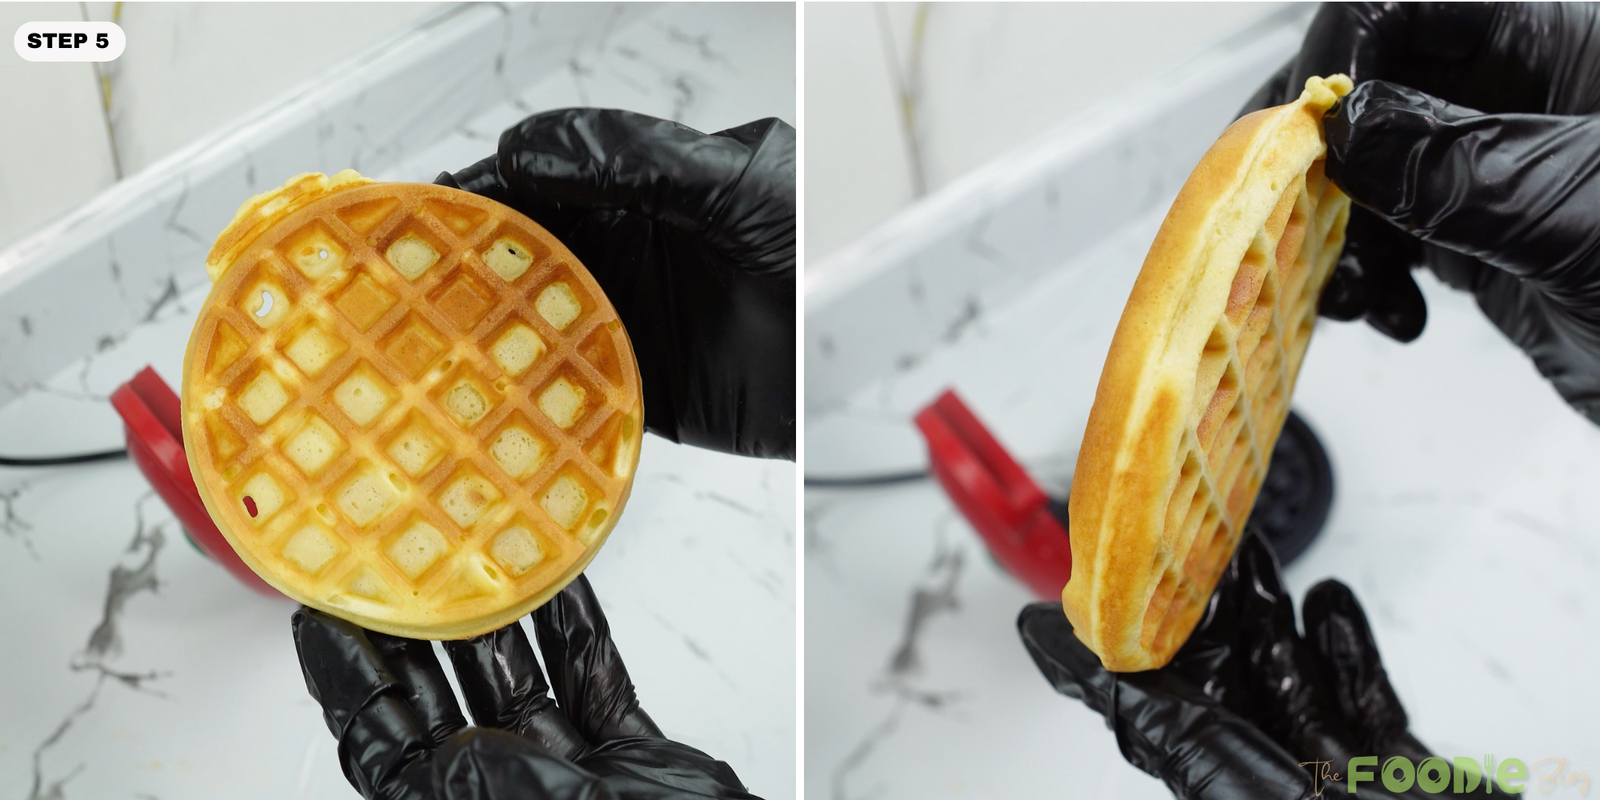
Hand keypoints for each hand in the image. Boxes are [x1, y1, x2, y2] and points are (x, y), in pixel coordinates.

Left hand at [292, 575, 758, 799]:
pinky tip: (563, 586)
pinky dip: (577, 630)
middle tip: (392, 568)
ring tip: (473, 558)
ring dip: (497, 619)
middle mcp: (513, 793)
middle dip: (415, 634)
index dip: (350, 684)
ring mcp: (570, 774)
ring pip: (516, 683)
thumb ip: (508, 789)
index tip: (321, 621)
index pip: (384, 749)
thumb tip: (455, 753)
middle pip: (441, 707)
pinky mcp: (626, 755)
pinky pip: (591, 679)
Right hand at [436, 109, 795, 458]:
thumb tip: (536, 147)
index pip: (550, 177)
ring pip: (535, 315)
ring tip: (419, 333)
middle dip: (470, 259)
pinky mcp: (639, 385)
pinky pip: (569, 385)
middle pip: (530, 250)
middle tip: (406, 273)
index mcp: (649, 191)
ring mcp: (630, 318)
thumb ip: (640, 162)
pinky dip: (527, 389)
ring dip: (484, 325)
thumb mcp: (739, 188)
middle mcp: (630, 252)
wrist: (857, 363)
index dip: (491, 187)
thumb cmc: (820, 258)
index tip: (437, 202)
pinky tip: (483, 390)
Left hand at [1018, 530, 1507, 798]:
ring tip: (1250, 552)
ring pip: (1288, 678)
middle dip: (1197, 607)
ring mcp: (1339, 771)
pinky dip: (1348, 649)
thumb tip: (1117, 691)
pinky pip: (1364, 700)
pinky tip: (1330, 603)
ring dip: (1267, 610)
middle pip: (1218, 681)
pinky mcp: (1403, 769)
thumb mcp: (1244, 784)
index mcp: (1231, 784)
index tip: (1047, 620)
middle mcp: (1278, 777)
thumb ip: (1178, 739)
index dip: (1097, 662)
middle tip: (1182, 544)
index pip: (1147, 715)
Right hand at [1241, 3, 1599, 423]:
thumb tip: (1346, 128)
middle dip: (1321, 152)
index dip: (1343, 58)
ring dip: (1334, 226)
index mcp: (1565, 47)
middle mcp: (1526, 98)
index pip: (1412, 10)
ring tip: (1352, 285)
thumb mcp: (1574, 211)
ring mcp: (1502, 169)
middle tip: (1277, 206)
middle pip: (1378, 87)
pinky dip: (1368, 273)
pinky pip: (1393, 234)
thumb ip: (1452, 163)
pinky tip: (1391, 310)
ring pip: (1371, 168)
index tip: (1306, 134)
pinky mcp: (1490, 239)